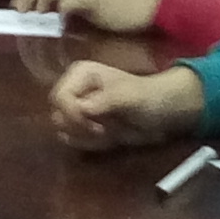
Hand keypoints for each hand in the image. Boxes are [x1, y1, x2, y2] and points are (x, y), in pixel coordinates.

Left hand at [19, 0, 162, 34]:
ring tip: (34, 14)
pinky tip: (58, 20)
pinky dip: (62, 8)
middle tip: (19, 10)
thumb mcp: (98, 4)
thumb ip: (78, 5)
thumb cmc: (127, 8)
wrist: (153, 6)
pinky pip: (74, 0)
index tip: (18, 5)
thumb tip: (58, 16)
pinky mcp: (98, 0)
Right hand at [49, 60, 203, 150]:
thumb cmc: (148, 97)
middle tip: (104, 130)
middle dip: (81, 128)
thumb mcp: (131, 96)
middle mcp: (74, 90)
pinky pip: (73, 141)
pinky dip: (91, 144)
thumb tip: (82, 108)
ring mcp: (76, 109)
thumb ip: (107, 100)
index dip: (73, 115)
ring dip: (87, 138)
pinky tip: (109, 138)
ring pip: (63, 130)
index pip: (59, 97)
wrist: (162, 114)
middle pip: (57, 115)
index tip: (96, 126)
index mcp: (80, 74)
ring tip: (110, 133)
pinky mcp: (82, 126)